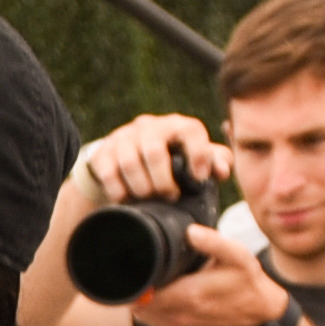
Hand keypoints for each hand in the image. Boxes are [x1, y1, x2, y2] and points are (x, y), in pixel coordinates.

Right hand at [77, 112, 227, 207]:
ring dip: (141, 187)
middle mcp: (149, 126)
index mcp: (177, 125)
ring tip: (149, 200)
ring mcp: (123, 137)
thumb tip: (222, 171)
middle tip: (170, 197)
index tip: (200, 178)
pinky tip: (127, 199)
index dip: (198, 154)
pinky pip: (108, 173)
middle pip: (154, 151)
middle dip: (162, 181)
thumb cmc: (172, 159)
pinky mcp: (103, 151)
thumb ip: (215, 161)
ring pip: (129, 163)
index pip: (190, 131)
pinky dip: (119, 190)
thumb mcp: (196, 158)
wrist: (126, 156)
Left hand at [127, 226, 291, 325]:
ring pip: (141, 313)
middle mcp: (179, 314)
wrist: (261, 313)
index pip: (144, 291)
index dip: (133, 277)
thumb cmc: (248, 281)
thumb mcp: (239, 256)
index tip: (130, 262)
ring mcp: (177, 325)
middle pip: (137, 302)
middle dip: (133, 286)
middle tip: (133, 268)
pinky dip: (145, 309)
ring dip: (137, 299)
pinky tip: (151, 294)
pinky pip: (150, 322)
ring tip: (141, 279)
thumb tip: (190, 231)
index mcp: (189, 294)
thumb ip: (214, 242)